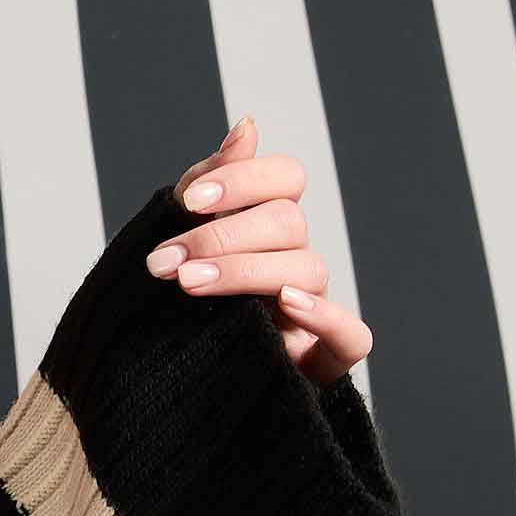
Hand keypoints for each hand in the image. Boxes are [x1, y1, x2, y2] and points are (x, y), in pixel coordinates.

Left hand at [143, 113, 374, 388]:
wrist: (167, 389)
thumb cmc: (176, 309)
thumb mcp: (179, 242)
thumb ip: (209, 186)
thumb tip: (247, 125)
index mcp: (266, 226)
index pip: (283, 178)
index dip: (242, 179)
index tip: (188, 201)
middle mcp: (294, 261)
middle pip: (287, 222)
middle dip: (220, 236)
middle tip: (163, 261)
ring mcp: (312, 308)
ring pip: (307, 269)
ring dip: (246, 271)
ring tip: (188, 284)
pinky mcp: (323, 358)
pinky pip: (352, 334)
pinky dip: (326, 316)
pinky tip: (286, 305)